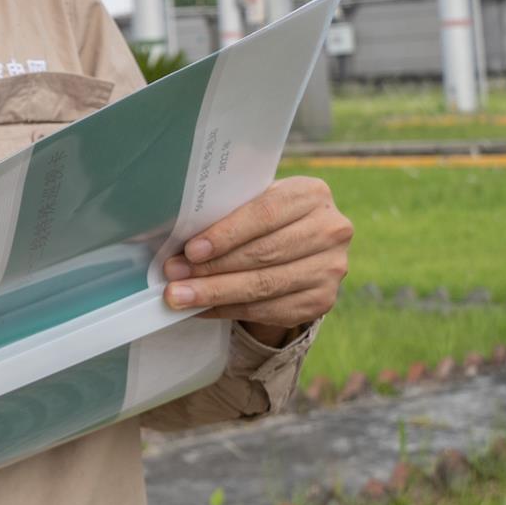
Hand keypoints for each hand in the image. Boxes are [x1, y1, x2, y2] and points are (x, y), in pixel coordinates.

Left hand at [162, 175, 351, 343]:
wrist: (300, 246)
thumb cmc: (263, 218)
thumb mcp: (252, 203)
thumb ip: (226, 215)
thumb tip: (178, 245)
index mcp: (311, 194)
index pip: (265, 214)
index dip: (226, 234)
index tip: (191, 250)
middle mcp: (331, 230)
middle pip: (264, 254)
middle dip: (212, 268)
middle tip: (174, 276)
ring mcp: (331, 268)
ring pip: (265, 285)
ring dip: (216, 293)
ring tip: (179, 296)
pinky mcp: (323, 300)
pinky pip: (270, 310)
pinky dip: (230, 309)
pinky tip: (201, 308)